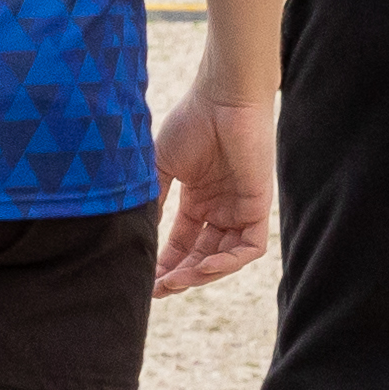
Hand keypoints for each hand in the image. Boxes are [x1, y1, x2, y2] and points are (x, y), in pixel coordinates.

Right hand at [149, 78, 275, 296]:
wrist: (220, 100)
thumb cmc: (190, 124)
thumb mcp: (159, 168)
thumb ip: (151, 200)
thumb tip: (131, 232)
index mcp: (198, 200)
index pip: (182, 243)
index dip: (164, 263)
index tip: (145, 280)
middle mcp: (220, 209)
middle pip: (201, 255)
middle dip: (180, 275)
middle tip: (158, 289)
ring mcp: (240, 209)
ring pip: (225, 257)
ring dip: (202, 274)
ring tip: (177, 281)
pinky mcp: (257, 207)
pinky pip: (249, 248)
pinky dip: (228, 262)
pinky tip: (204, 266)